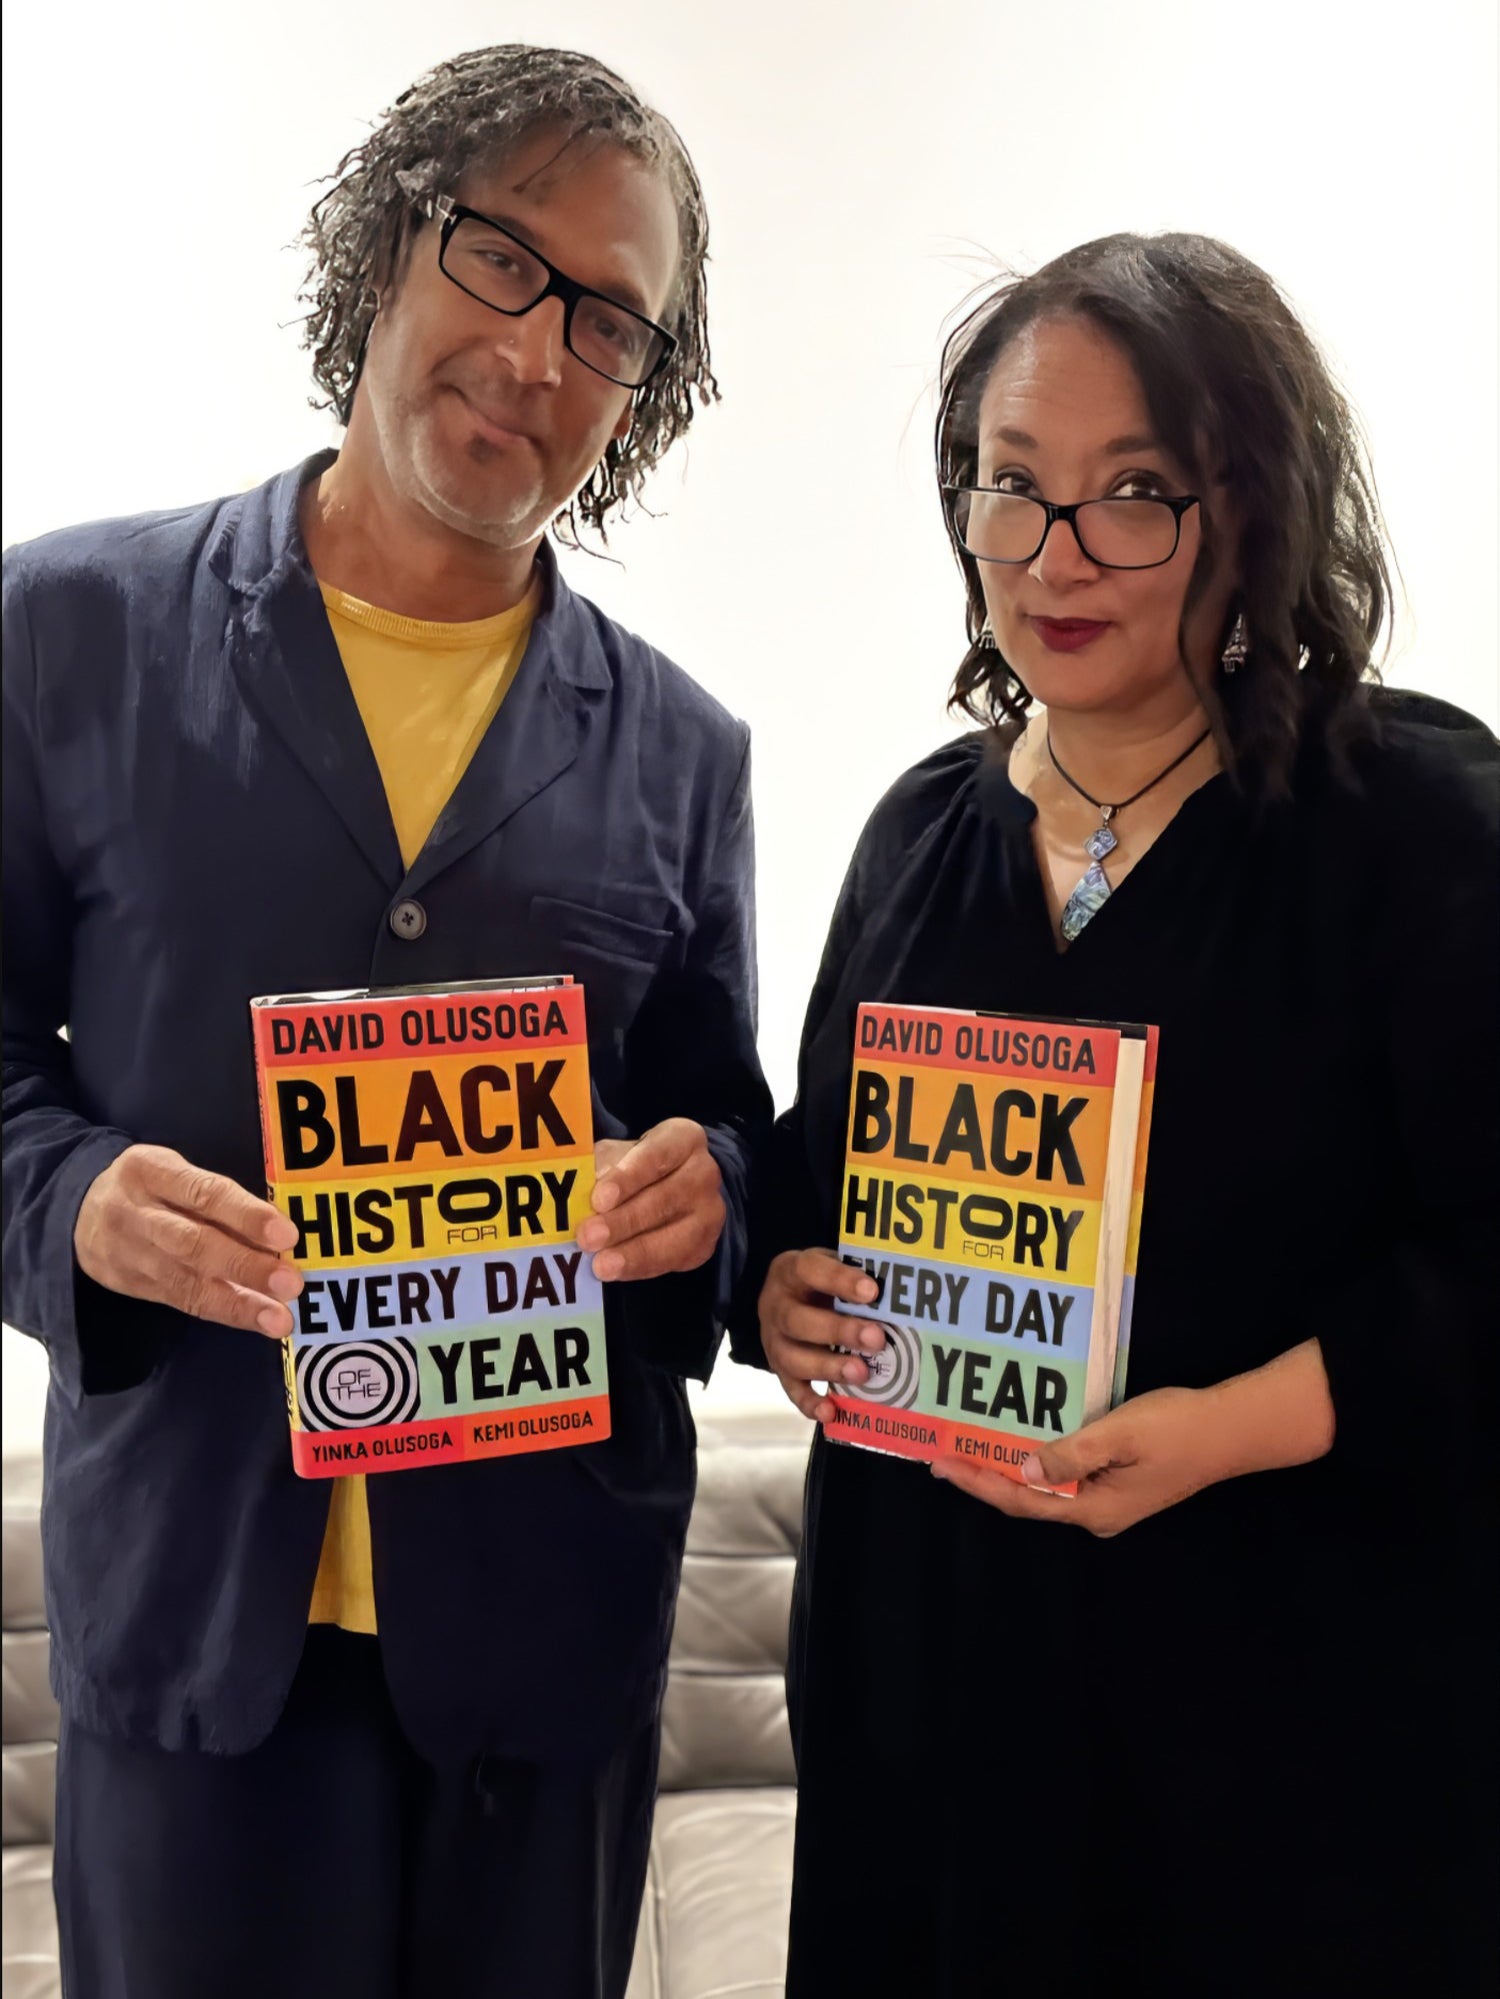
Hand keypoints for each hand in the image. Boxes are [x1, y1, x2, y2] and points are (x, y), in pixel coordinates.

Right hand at [74, 1143, 302, 1338]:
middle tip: (290, 1283)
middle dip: (245, 1265)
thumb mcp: (171, 1170)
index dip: (246, 1216)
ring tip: (278, 1318)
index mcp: (150, 1171)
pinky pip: (180, 1300)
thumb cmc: (148, 1186)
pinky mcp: (131, 1285)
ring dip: (238, 1303)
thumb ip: (214, 1195)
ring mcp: (130, 1254)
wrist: (76, 1211)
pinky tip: (256, 1320)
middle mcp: (136, 1213)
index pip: (203, 1193)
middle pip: (193, 1243)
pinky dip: (222, 1310)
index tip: (287, 1235)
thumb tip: (278, 1231)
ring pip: (186, 1281)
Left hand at [577, 1118, 724, 1281]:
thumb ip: (600, 1167)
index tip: (599, 1198)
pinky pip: (673, 1260)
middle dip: (623, 1221)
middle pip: (664, 1199)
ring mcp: (710, 1210)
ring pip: (673, 1236)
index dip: (628, 1177)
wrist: (671, 1188)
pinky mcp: (705, 1244)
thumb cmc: (635, 1167)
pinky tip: (616, 1271)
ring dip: (633, 1252)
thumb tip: (578, 1189)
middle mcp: (704, 1172)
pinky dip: (641, 1267)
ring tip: (600, 1264)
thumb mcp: (617, 1155)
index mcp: (684, 1139)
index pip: (658, 1155)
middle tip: (588, 1237)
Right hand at [757, 1246, 887, 1421]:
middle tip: (876, 1338)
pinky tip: (832, 1411)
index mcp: (791, 1272)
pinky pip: (791, 1389)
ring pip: (793, 1358)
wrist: (784, 1297)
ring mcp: (774, 1341)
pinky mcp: (780, 1370)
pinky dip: (810, 1403)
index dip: (840, 1280)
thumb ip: (856, 1276)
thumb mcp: (832, 1265)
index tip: (872, 1291)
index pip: (811, 1270)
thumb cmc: (818, 1281)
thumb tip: (899, 1295)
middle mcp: (776, 1307)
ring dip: (829, 1368)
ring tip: (862, 1373)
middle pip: (798, 1320)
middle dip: (839, 1331)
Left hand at [929, 1343, 1337, 1534]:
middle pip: (1028, 1500)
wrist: (1234, 1430)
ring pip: (1045, 1489)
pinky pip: (1065, 1477)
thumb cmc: (1178, 1428)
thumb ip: (1071, 1454)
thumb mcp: (1121, 1434)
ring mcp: (1109, 1502)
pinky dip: (1037, 1462)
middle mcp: (1097, 1515)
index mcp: (1095, 1510)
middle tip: (942, 1454)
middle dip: (984, 1477)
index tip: (941, 1463)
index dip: (979, 1483)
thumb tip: (1024, 1470)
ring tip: (969, 1448)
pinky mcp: (1119, 1484)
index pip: (1022, 1501)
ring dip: (1007, 1469)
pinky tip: (1020, 1442)